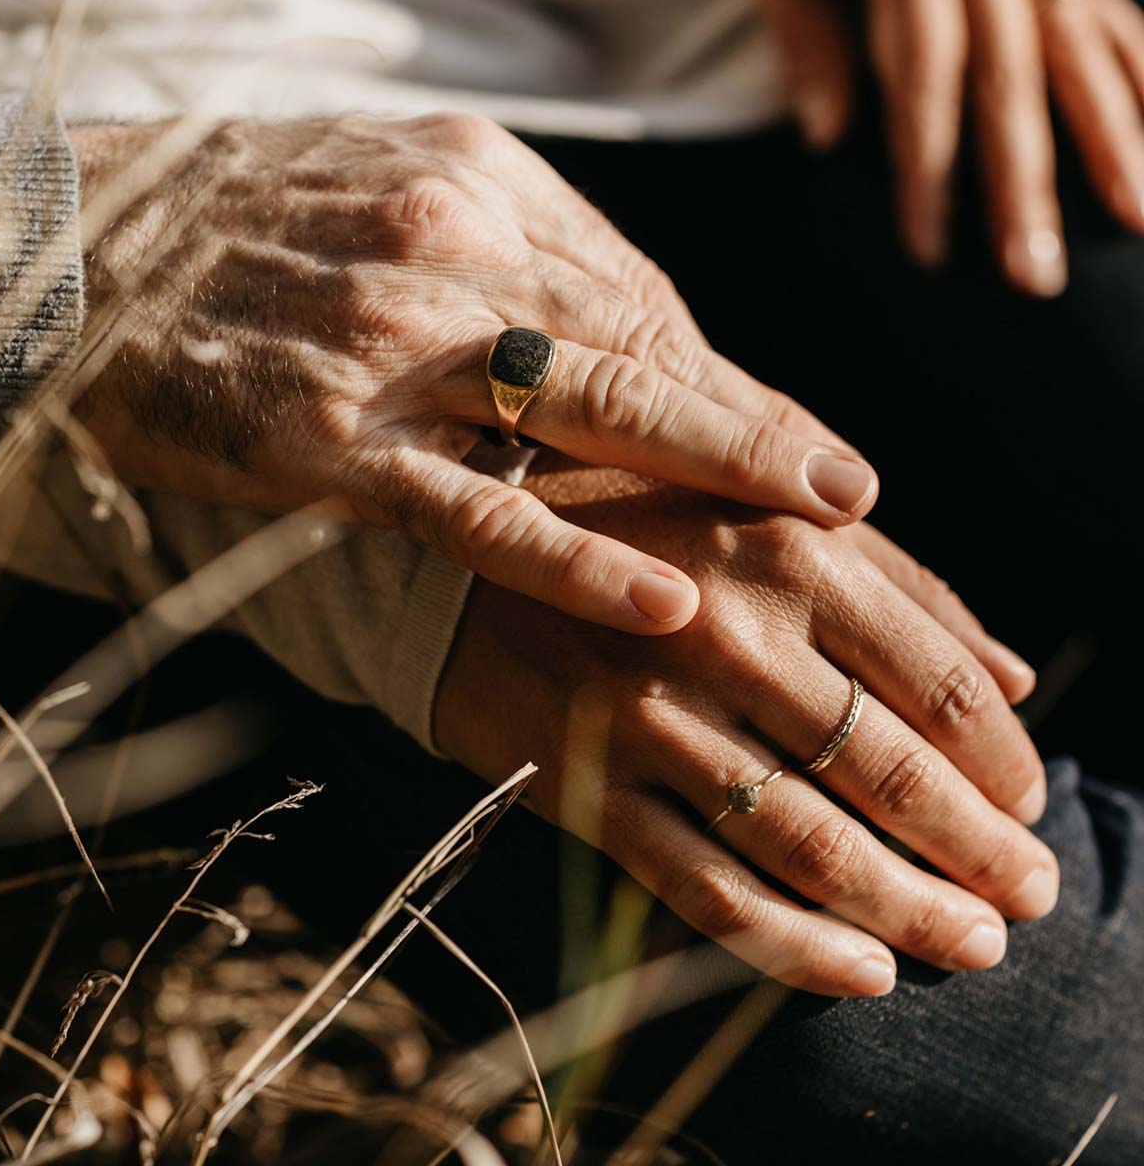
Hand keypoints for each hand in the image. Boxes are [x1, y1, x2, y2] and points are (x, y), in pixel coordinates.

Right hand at [69, 113, 876, 635]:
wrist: (76, 249)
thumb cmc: (246, 224)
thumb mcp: (391, 191)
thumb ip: (510, 253)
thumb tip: (619, 333)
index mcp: (482, 188)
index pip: (640, 302)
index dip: (731, 385)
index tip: (808, 449)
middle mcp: (454, 249)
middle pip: (642, 347)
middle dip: (760, 424)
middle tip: (861, 490)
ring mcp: (394, 343)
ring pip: (584, 411)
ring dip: (713, 470)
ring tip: (822, 524)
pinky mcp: (330, 441)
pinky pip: (473, 506)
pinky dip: (569, 556)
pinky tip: (660, 600)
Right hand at [436, 456, 1051, 997]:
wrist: (462, 567)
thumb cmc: (633, 529)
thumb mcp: (761, 518)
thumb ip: (893, 584)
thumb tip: (1016, 678)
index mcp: (780, 549)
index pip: (935, 680)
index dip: (1001, 760)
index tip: (1028, 804)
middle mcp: (721, 630)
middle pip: (888, 771)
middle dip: (976, 850)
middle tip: (1025, 896)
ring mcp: (649, 717)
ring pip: (807, 844)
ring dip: (906, 909)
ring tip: (969, 943)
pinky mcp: (590, 785)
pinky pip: (705, 888)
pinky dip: (792, 945)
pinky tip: (860, 971)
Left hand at [749, 0, 1143, 294]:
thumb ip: (807, 24)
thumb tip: (830, 136)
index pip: (926, 72)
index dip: (930, 166)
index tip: (930, 251)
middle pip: (1013, 74)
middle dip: (1027, 182)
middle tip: (1037, 279)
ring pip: (1079, 44)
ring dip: (1113, 136)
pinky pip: (1106, 7)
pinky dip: (1136, 66)